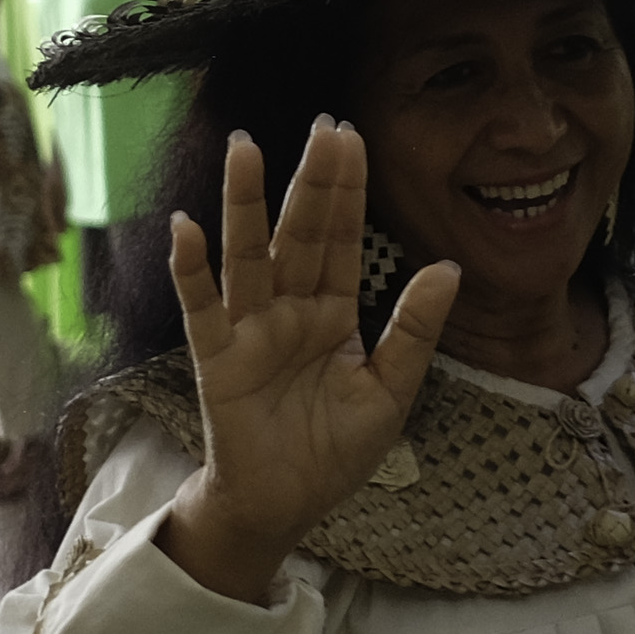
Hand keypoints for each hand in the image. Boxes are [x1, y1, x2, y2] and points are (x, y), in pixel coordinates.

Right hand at [157, 123, 461, 598]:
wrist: (286, 507)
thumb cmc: (333, 452)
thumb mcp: (390, 391)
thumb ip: (414, 329)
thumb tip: (449, 266)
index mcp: (332, 314)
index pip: (341, 240)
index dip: (347, 191)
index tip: (352, 136)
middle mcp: (289, 311)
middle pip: (300, 234)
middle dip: (312, 181)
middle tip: (323, 126)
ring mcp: (250, 330)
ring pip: (249, 255)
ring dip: (244, 203)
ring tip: (245, 147)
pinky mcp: (216, 359)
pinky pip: (201, 308)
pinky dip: (190, 270)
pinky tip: (185, 228)